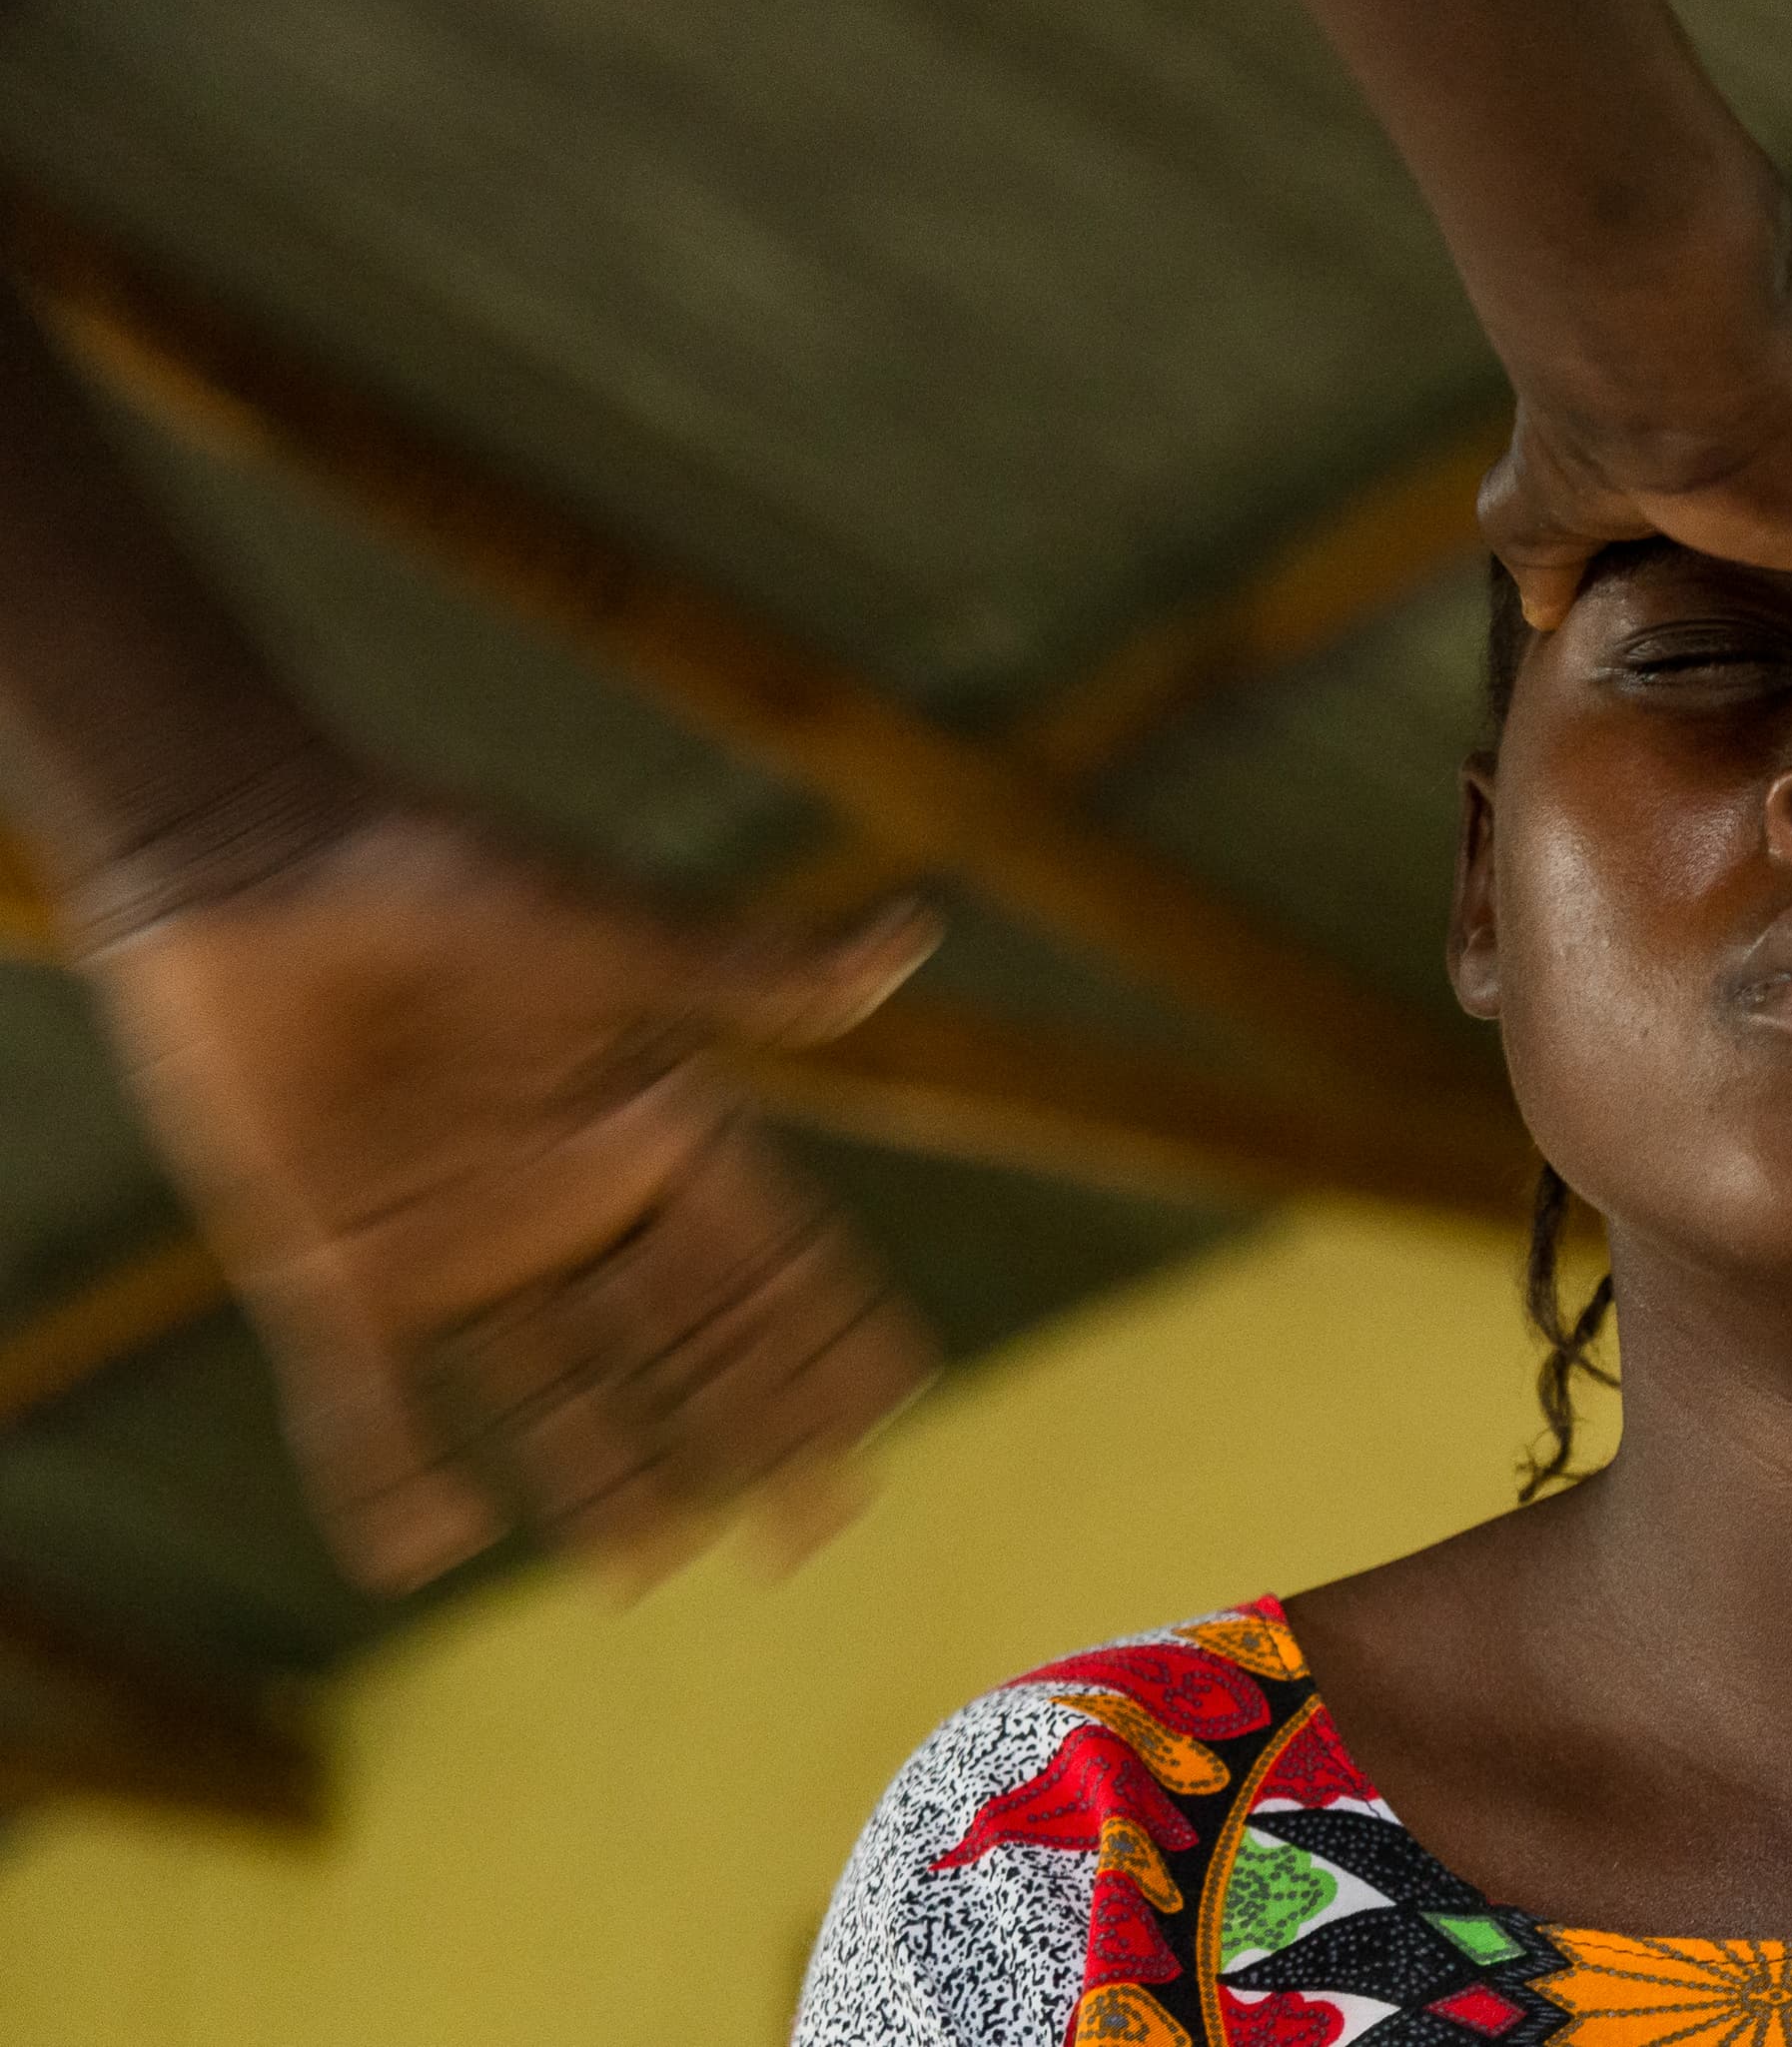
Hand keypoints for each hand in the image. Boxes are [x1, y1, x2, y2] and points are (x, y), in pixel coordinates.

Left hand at [74, 805, 941, 1594]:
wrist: (244, 860)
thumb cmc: (437, 871)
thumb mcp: (608, 933)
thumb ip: (749, 974)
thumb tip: (909, 942)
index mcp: (650, 1126)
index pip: (771, 1256)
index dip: (833, 1335)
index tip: (896, 1409)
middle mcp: (568, 1201)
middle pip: (686, 1346)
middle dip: (754, 1436)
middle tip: (812, 1532)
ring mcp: (455, 1245)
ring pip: (553, 1393)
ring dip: (601, 1479)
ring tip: (648, 1569)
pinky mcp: (334, 1272)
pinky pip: (367, 1403)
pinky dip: (384, 1479)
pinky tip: (425, 1550)